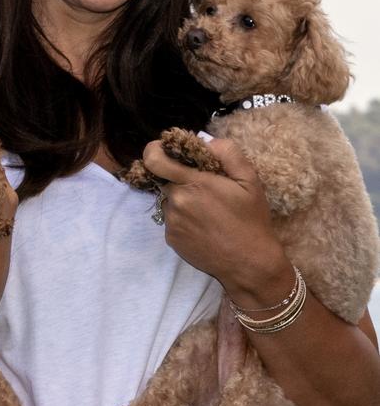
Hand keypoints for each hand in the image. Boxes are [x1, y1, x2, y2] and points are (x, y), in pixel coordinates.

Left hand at [142, 136, 291, 303]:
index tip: (166, 151)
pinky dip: (184, 219)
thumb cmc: (251, 219)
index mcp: (193, 183)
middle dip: (181, 179)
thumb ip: (227, 152)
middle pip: (166, 180)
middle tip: (206, 190)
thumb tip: (204, 142)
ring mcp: (172, 222)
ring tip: (209, 212)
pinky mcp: (171, 239)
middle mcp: (176, 201)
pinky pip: (172, 220)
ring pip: (170, 200)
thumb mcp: (249, 180)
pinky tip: (205, 228)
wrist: (249, 263)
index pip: (154, 159)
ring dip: (183, 200)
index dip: (155, 150)